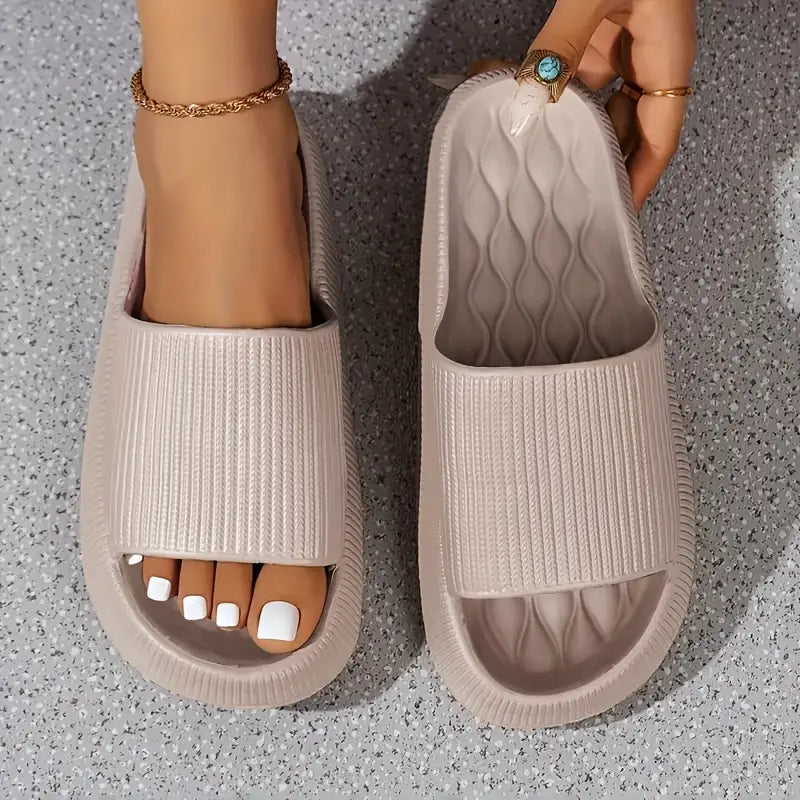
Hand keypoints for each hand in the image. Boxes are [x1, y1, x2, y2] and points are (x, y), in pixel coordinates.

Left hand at [473, 0, 695, 210]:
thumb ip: (564, 43)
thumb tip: (531, 96)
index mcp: (665, 60)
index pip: (658, 142)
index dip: (639, 183)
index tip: (616, 215)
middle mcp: (647, 62)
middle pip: (626, 133)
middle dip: (598, 166)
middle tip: (568, 201)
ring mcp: (621, 48)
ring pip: (597, 109)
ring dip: (567, 132)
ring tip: (538, 164)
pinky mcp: (598, 34)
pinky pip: (578, 78)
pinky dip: (553, 94)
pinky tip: (525, 108)